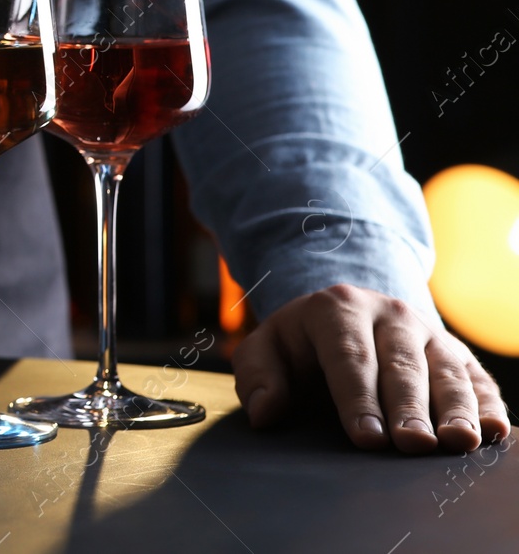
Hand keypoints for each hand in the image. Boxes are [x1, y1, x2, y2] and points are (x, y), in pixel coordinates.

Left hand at [234, 283, 510, 452]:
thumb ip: (258, 376)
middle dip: (408, 406)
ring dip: (456, 408)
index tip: (366, 438)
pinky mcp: (458, 354)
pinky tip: (495, 431)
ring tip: (459, 442)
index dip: (358, 398)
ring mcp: (429, 332)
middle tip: (413, 444)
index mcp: (338, 308)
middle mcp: (390, 314)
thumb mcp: (267, 348)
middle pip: (403, 364)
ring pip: (447, 370)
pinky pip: (478, 379)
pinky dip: (489, 404)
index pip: (349, 356)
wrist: (345, 317)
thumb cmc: (301, 344)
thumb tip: (265, 414)